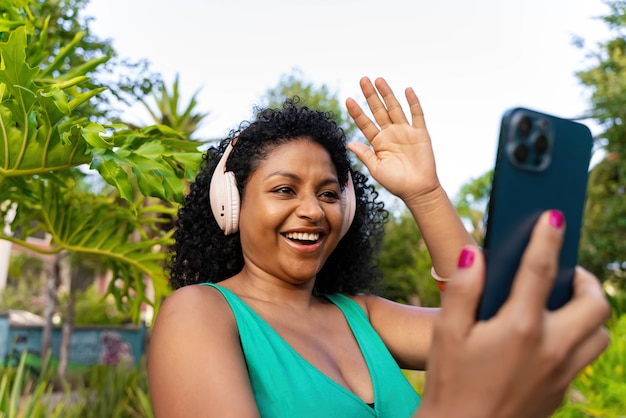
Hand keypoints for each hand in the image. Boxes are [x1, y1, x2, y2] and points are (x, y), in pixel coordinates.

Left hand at [346, 77, 438, 203]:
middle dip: (370, 95)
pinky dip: (413, 102)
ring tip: (379, 80)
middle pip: (379, 110)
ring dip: (387, 94)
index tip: (348, 100)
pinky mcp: (420, 133)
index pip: (365, 123)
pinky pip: (417, 115)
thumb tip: (349, 143)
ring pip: (395, 108)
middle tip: (362, 79)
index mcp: (378, 142)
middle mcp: (390, 133)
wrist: (418, 190)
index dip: (357, 112)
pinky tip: (407, 90)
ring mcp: (405, 132)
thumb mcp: (376, 168)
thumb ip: (364, 154)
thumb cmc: (396, 182)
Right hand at [415, 210, 610, 417]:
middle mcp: (552, 349)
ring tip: (563, 304)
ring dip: (590, 312)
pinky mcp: (562, 392)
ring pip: (601, 334)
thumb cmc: (450, 384)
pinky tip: (551, 337)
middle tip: (565, 272)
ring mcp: (562, 373)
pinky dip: (580, 337)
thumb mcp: (446, 333)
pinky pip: (587, 357)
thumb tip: (477, 255)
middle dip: (586, 280)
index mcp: (520, 328)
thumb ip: (462, 290)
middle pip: (596, 305)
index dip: (547, 238)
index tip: (554, 216)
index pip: (540, 270)